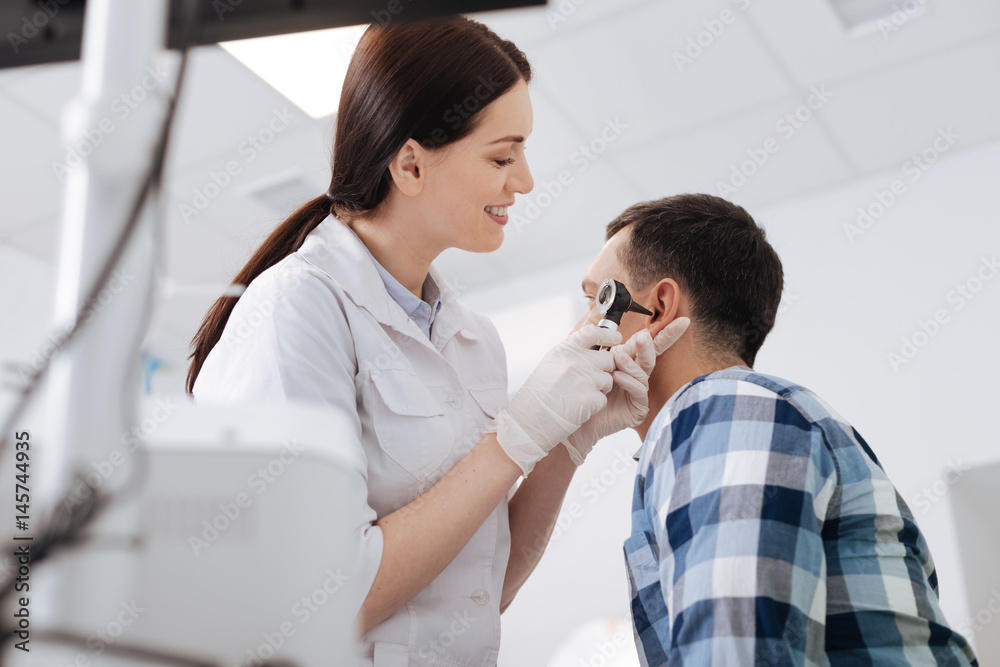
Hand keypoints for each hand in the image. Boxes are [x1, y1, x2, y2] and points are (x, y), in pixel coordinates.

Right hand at [485, 324, 621, 476]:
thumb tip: (592, 355)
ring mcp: (584, 379)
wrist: (527, 423)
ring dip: (599, 390)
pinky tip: (576, 409)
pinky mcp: (590, 398)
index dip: (607, 335)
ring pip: (608, 380)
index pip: (592, 333)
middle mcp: (575, 361)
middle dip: (604, 371)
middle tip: (588, 384)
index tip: (616, 338)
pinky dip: (593, 406)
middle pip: (607, 359)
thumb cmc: (535, 398)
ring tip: (577, 398)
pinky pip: (603, 399)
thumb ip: (570, 358)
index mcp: (563, 351)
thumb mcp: (549, 367)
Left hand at [561, 317, 689, 464]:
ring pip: (643, 373)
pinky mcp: (638, 408)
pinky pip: (638, 391)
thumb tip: (623, 337)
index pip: (650, 344)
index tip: (682, 321)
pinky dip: (628, 382)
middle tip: (643, 337)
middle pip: (652, 356)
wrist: (577, 417)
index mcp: (629, 361)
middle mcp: (636, 376)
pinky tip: (617, 377)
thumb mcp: (596, 363)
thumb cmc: (585, 389)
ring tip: (618, 358)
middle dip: (652, 344)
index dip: (666, 333)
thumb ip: (610, 349)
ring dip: (631, 364)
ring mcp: (638, 392)